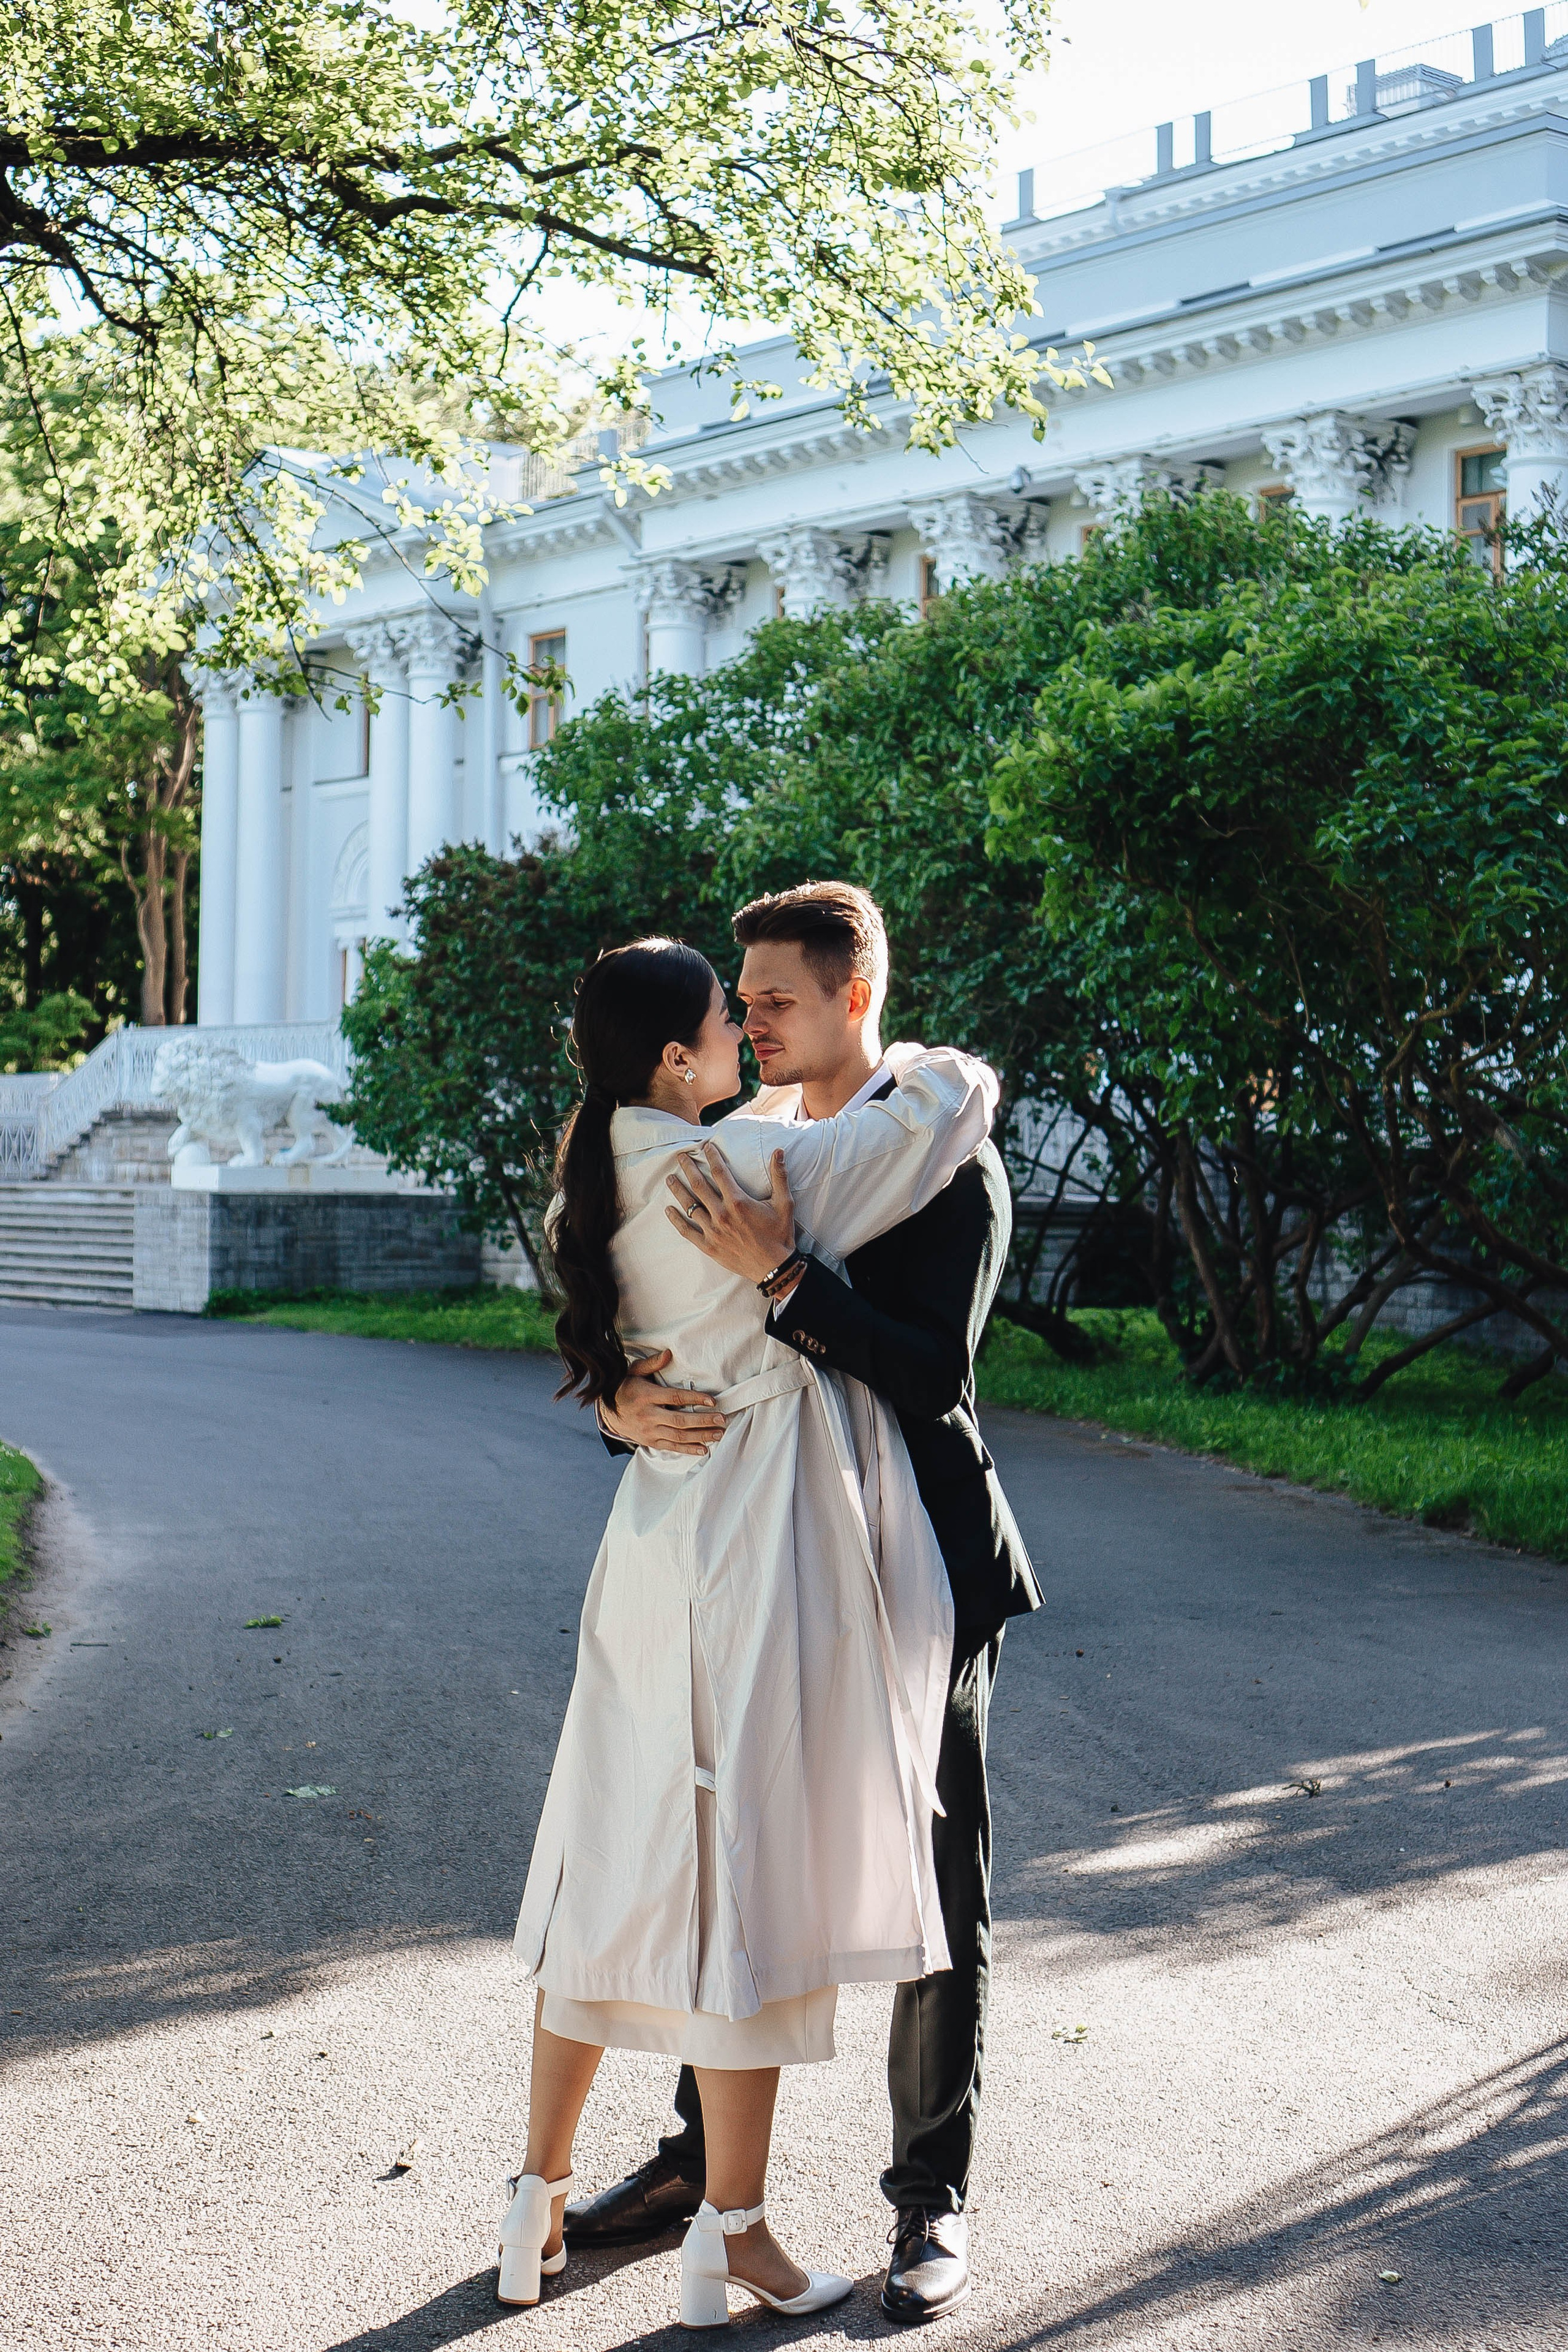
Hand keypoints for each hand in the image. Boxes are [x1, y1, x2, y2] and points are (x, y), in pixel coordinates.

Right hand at [600, 1350, 726, 1455]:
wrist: (608, 1413)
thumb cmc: (625, 1388)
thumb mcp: (634, 1371)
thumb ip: (652, 1363)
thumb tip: (669, 1353)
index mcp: (647, 1396)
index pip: (675, 1397)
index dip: (694, 1399)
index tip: (712, 1400)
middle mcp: (648, 1415)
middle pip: (680, 1420)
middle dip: (703, 1421)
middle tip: (721, 1419)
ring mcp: (650, 1431)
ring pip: (678, 1436)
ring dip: (700, 1436)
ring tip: (718, 1434)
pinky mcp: (651, 1441)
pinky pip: (672, 1447)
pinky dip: (688, 1449)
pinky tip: (703, 1449)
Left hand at [666, 1144, 795, 1284]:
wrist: (775, 1267)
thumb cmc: (780, 1234)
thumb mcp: (784, 1203)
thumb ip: (779, 1176)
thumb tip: (779, 1151)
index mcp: (739, 1202)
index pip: (720, 1172)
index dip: (712, 1157)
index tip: (705, 1147)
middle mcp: (722, 1214)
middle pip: (699, 1185)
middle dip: (689, 1169)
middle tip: (681, 1157)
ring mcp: (713, 1231)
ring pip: (690, 1206)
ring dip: (678, 1190)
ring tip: (670, 1179)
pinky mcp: (709, 1246)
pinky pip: (687, 1231)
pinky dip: (676, 1220)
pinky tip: (668, 1210)